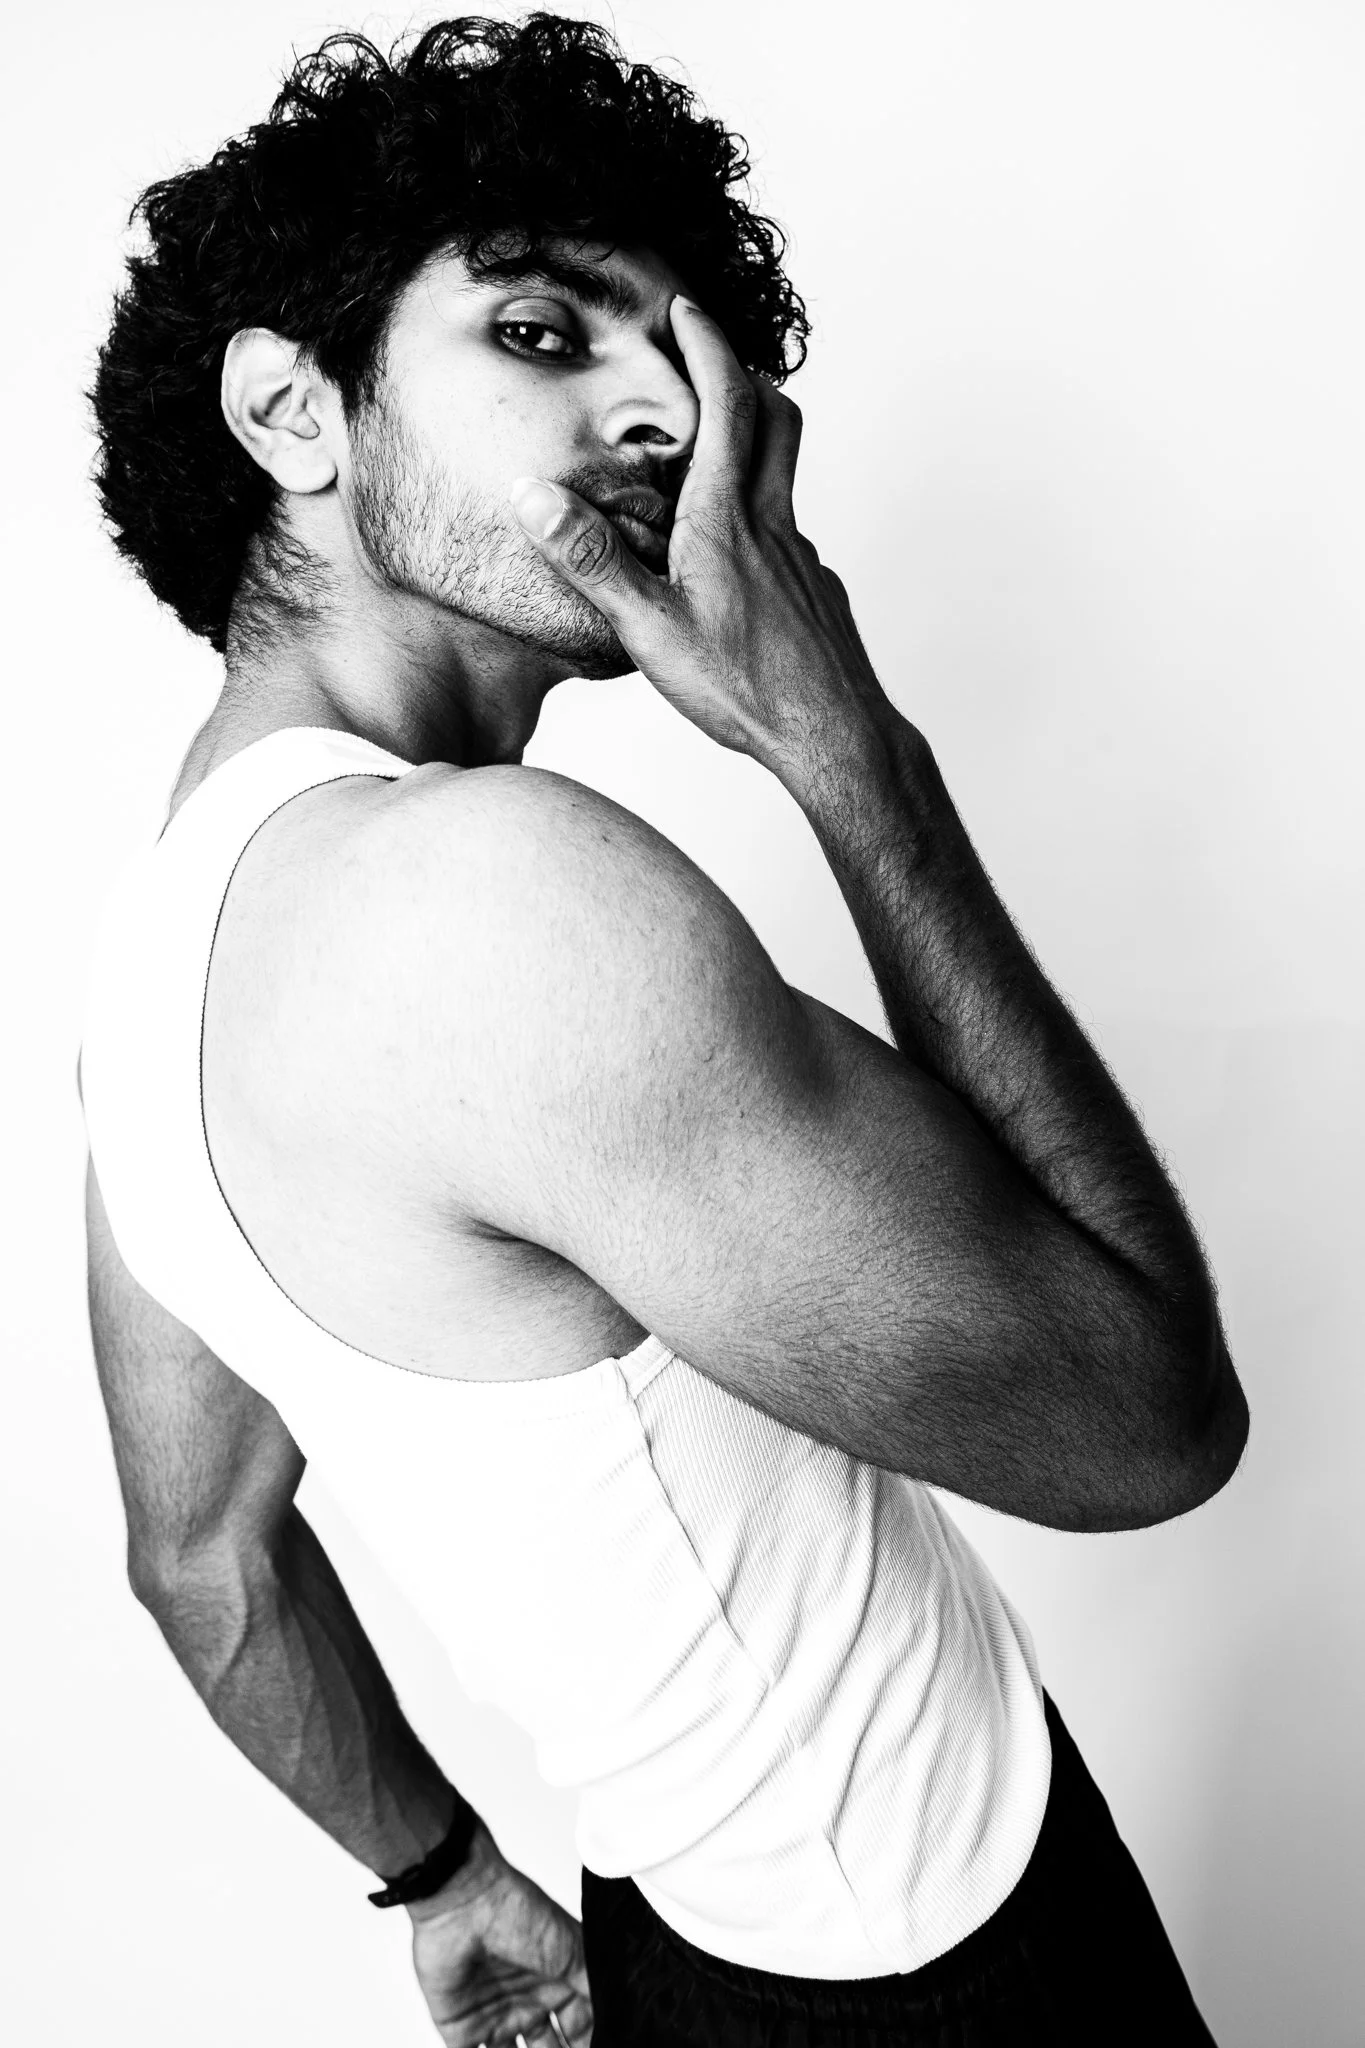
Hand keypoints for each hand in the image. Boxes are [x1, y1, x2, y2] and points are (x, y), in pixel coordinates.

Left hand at [407, 1826, 592, 2046]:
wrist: (462, 1904)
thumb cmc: (517, 1913)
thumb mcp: (570, 1950)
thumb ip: (593, 1989)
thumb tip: (621, 2017)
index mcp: (555, 1980)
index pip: (580, 2024)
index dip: (592, 2041)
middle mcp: (528, 2000)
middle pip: (551, 2047)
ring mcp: (495, 2015)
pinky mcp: (462, 2029)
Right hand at [508, 297, 895, 786]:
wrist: (834, 736)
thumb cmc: (745, 688)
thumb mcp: (649, 629)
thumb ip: (592, 562)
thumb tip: (534, 498)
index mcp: (728, 520)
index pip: (729, 404)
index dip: (709, 347)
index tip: (688, 312)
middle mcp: (773, 527)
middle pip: (778, 421)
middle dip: (745, 378)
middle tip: (711, 364)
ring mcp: (803, 560)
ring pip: (783, 482)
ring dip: (751, 452)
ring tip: (703, 468)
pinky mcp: (817, 595)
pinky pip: (788, 539)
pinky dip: (759, 524)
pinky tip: (730, 570)